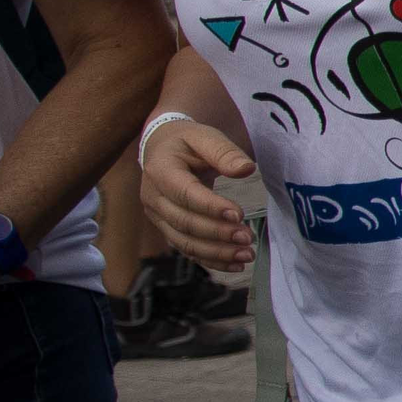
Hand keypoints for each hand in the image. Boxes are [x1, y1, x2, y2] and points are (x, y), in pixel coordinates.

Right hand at [138, 116, 259, 273]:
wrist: (164, 148)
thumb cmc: (188, 142)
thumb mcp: (205, 136)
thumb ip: (225, 152)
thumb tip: (246, 169)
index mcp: (160, 170)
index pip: (185, 193)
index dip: (210, 206)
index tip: (239, 214)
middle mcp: (153, 197)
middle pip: (184, 222)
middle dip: (217, 233)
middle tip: (248, 238)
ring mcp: (158, 216)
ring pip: (184, 241)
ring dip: (216, 252)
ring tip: (246, 255)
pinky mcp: (167, 228)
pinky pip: (187, 249)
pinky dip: (211, 260)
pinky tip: (235, 265)